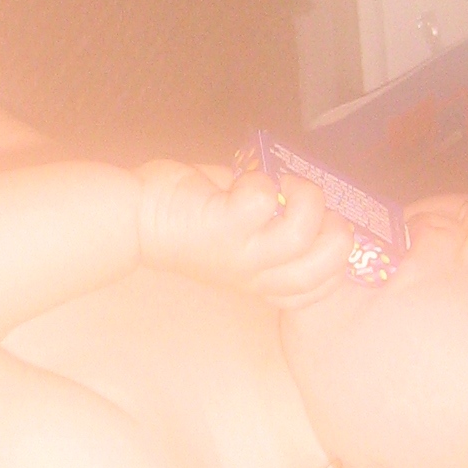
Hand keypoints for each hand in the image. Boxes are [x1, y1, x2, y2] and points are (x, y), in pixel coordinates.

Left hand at [135, 159, 352, 307]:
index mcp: (262, 281)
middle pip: (328, 263)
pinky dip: (261, 180)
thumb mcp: (236, 236)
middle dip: (335, 225)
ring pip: (304, 232)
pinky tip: (242, 181)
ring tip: (283, 184)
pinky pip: (263, 201)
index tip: (322, 227)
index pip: (320, 288)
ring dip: (305, 196)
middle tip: (308, 205)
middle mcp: (257, 276)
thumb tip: (300, 191)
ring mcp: (241, 254)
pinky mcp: (223, 226)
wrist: (132, 219)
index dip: (335, 256)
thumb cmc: (184, 218)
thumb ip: (272, 223)